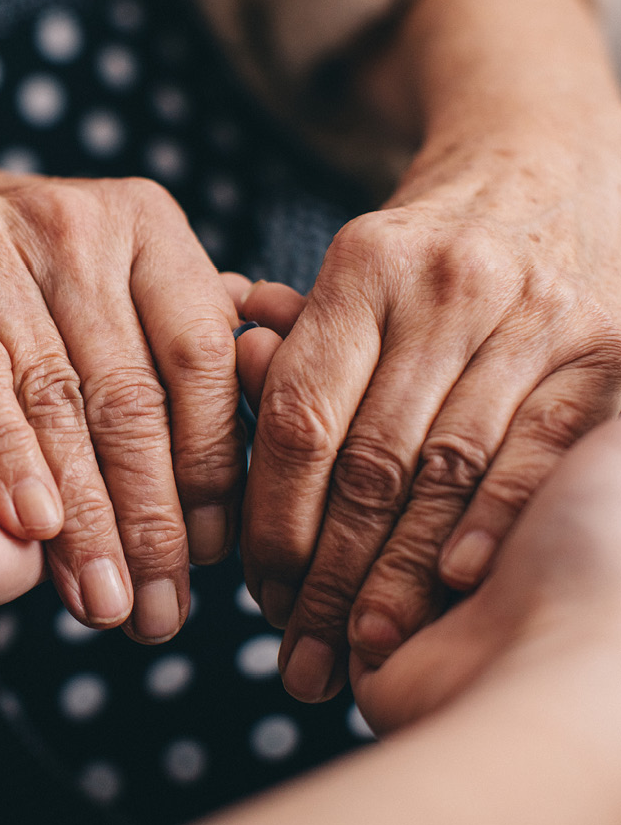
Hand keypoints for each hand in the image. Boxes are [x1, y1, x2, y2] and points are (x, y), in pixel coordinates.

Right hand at [0, 166, 242, 643]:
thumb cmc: (52, 277)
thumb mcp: (131, 284)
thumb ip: (191, 347)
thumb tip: (262, 447)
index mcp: (150, 228)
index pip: (202, 360)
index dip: (213, 466)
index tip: (212, 554)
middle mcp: (78, 227)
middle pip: (129, 394)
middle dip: (150, 519)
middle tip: (161, 610)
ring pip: (55, 402)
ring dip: (85, 518)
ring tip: (106, 600)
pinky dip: (5, 458)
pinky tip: (37, 529)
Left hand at [233, 120, 620, 702]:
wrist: (544, 177)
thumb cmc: (427, 248)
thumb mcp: (356, 271)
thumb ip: (298, 334)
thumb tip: (239, 365)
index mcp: (367, 263)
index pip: (304, 413)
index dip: (275, 515)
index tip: (259, 588)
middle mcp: (449, 284)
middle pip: (373, 457)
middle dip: (331, 569)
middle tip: (299, 647)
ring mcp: (534, 315)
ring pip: (449, 469)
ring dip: (402, 572)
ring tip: (361, 643)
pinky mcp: (605, 349)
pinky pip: (537, 453)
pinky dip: (490, 524)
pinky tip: (455, 587)